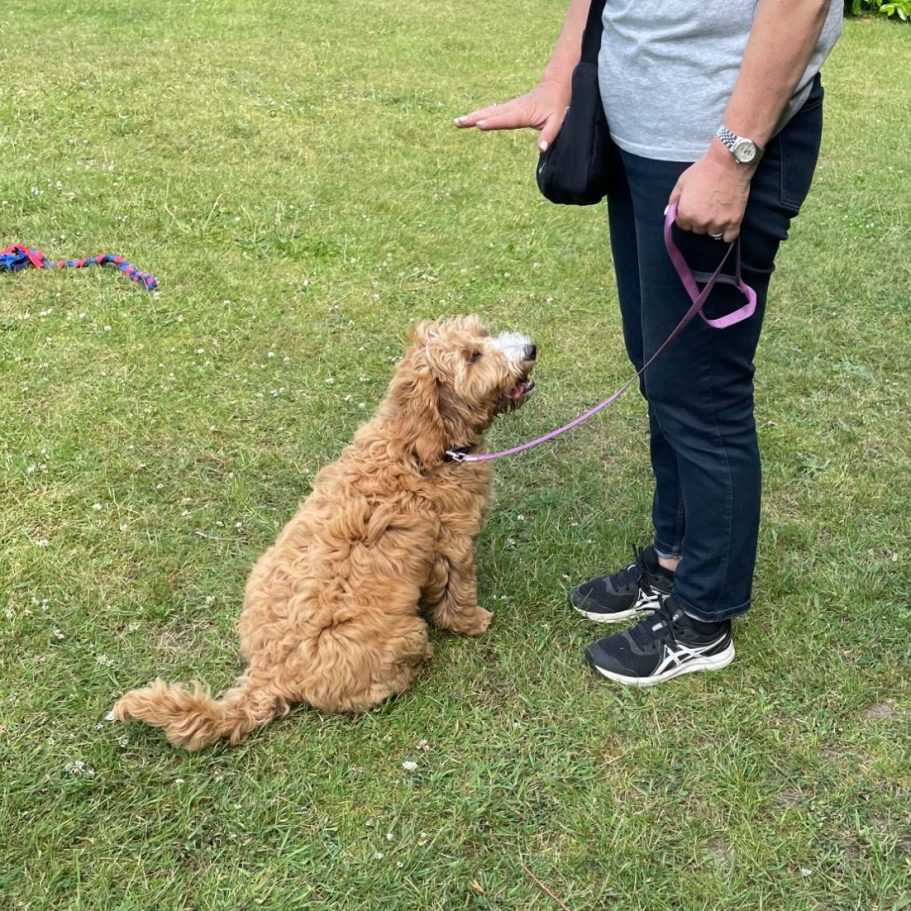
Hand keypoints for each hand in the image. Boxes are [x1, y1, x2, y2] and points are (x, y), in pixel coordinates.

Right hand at [453, 80, 570, 150]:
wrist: (557, 85)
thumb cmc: (559, 104)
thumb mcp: (558, 121)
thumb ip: (549, 135)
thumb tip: (541, 148)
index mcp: (524, 113)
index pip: (506, 120)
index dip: (493, 123)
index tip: (479, 125)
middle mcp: (514, 108)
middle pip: (491, 114)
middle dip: (474, 118)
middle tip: (458, 122)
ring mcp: (511, 106)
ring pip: (489, 112)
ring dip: (473, 116)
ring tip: (457, 121)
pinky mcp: (510, 107)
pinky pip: (493, 111)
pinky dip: (480, 114)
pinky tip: (471, 118)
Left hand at [669, 141, 754, 242]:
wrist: (729, 162)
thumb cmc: (704, 170)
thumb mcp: (682, 182)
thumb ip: (674, 199)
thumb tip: (670, 212)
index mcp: (686, 213)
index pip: (683, 226)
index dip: (687, 216)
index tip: (694, 207)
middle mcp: (701, 221)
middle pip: (697, 230)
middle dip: (700, 220)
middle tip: (707, 206)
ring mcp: (718, 223)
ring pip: (712, 233)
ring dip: (713, 226)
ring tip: (718, 211)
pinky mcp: (734, 222)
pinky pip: (728, 237)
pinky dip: (727, 233)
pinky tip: (726, 224)